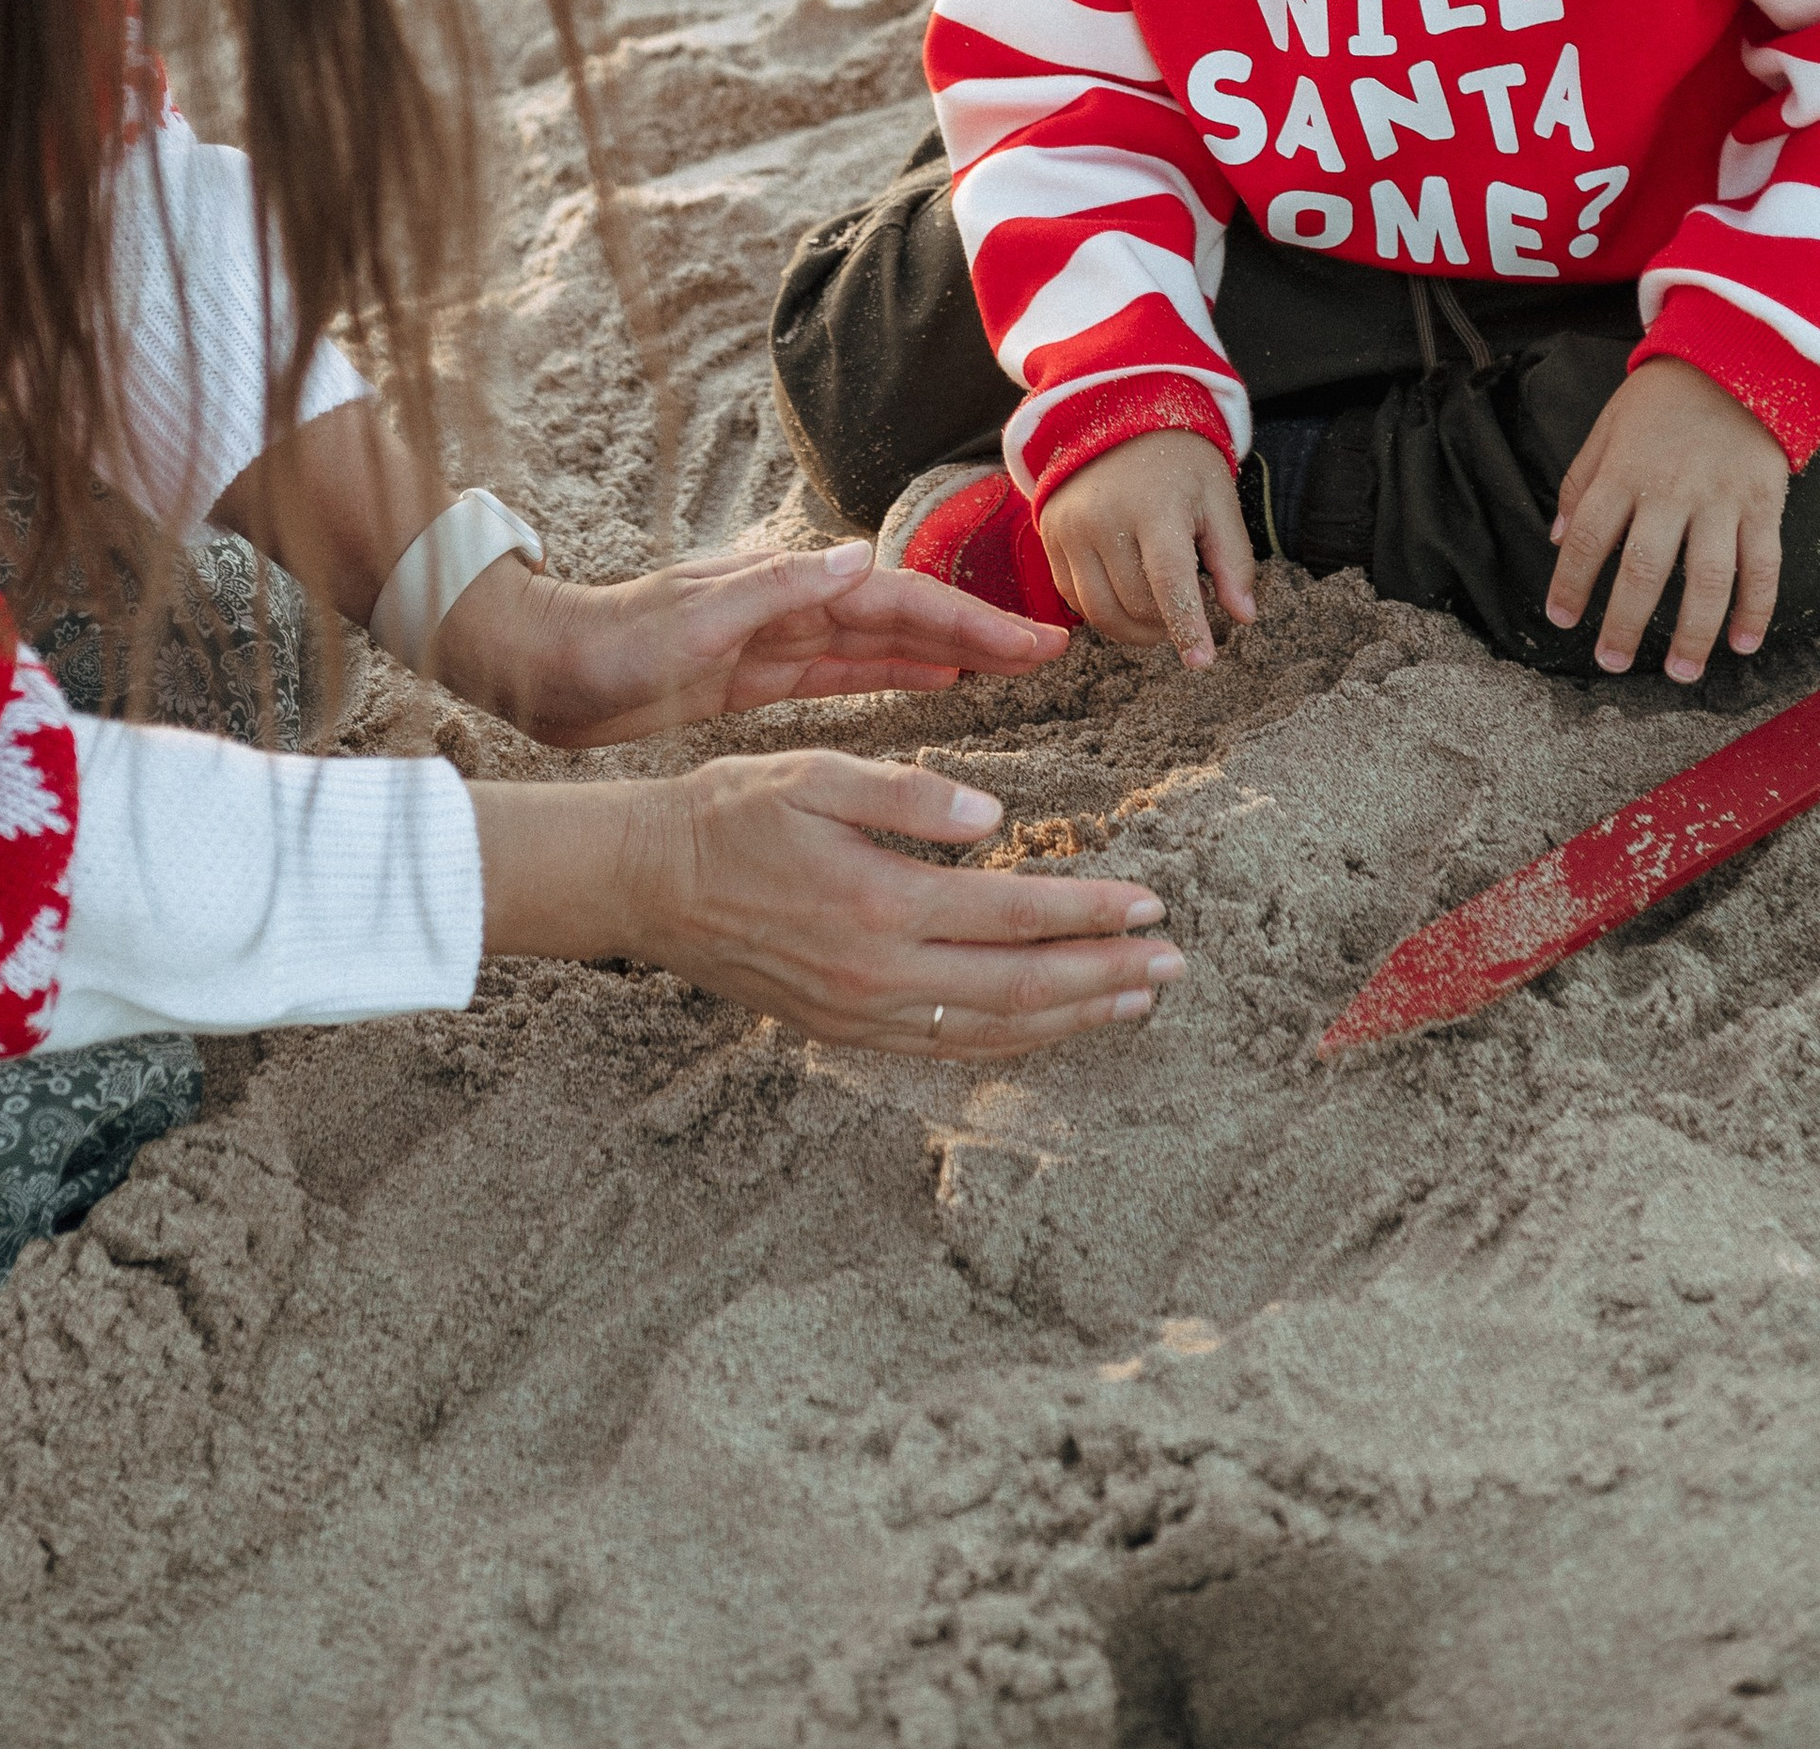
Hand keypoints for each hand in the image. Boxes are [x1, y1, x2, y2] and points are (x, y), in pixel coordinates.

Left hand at [439, 543, 1069, 749]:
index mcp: (785, 586)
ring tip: (1014, 660)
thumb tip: (858, 558)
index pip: (898, 599)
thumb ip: (773, 589)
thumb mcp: (690, 622)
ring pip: (884, 644)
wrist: (545, 666)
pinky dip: (895, 673)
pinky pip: (846, 673)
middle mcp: (792, 605)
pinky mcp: (757, 674)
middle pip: (905, 616)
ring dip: (949, 650)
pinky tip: (935, 681)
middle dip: (978, 629)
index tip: (1034, 638)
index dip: (970, 616)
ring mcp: (778, 639)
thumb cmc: (611, 641)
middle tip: (1051, 649)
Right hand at [470, 752, 1180, 1053]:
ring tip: (1133, 1000)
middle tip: (1173, 964)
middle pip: (1019, 989)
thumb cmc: (731, 812)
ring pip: (990, 1031)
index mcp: (878, 903)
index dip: (1089, 912)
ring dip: (1071, 1018)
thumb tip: (997, 820)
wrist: (646, 882)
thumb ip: (908, 795)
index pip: (1013, 915)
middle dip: (1105, 977)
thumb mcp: (814, 774)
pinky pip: (946, 1046)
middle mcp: (876, 975)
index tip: (1151, 903)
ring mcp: (859, 1014)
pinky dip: (1010, 1040)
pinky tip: (1046, 1025)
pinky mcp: (843, 1029)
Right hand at [1036, 429, 1256, 670]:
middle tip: (1192, 604)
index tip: (1202, 662)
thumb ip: (1234, 559)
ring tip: (1162, 608)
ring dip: (1136, 628)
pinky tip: (1129, 592)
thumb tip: (1243, 616)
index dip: (1187, 628)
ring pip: (1101, 611)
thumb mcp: (1218, 497)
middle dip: (1168, 623)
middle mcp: (1102, 519)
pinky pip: (1075, 597)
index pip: (1168, 583)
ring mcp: (1068, 529)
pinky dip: (1105, 610)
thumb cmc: (1177, 458)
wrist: (1115, 412)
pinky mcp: (1049, 536)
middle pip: (1136, 604)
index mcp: (1153, 507)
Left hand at [1545, 356, 1788, 680]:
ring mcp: (1722, 500)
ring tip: (1680, 672)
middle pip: (1645, 569)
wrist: (1737, 358)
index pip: (1588, 537)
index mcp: (1625, 470)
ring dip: (1694, 633)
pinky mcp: (1764, 505)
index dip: (1572, 582)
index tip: (1562, 619)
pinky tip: (1742, 643)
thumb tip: (1557, 539)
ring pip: (1708, 579)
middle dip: (1626, 623)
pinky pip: (1764, 567)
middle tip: (1611, 662)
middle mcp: (1671, 490)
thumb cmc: (1662, 399)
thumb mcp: (1608, 427)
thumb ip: (1580, 482)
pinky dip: (1756, 610)